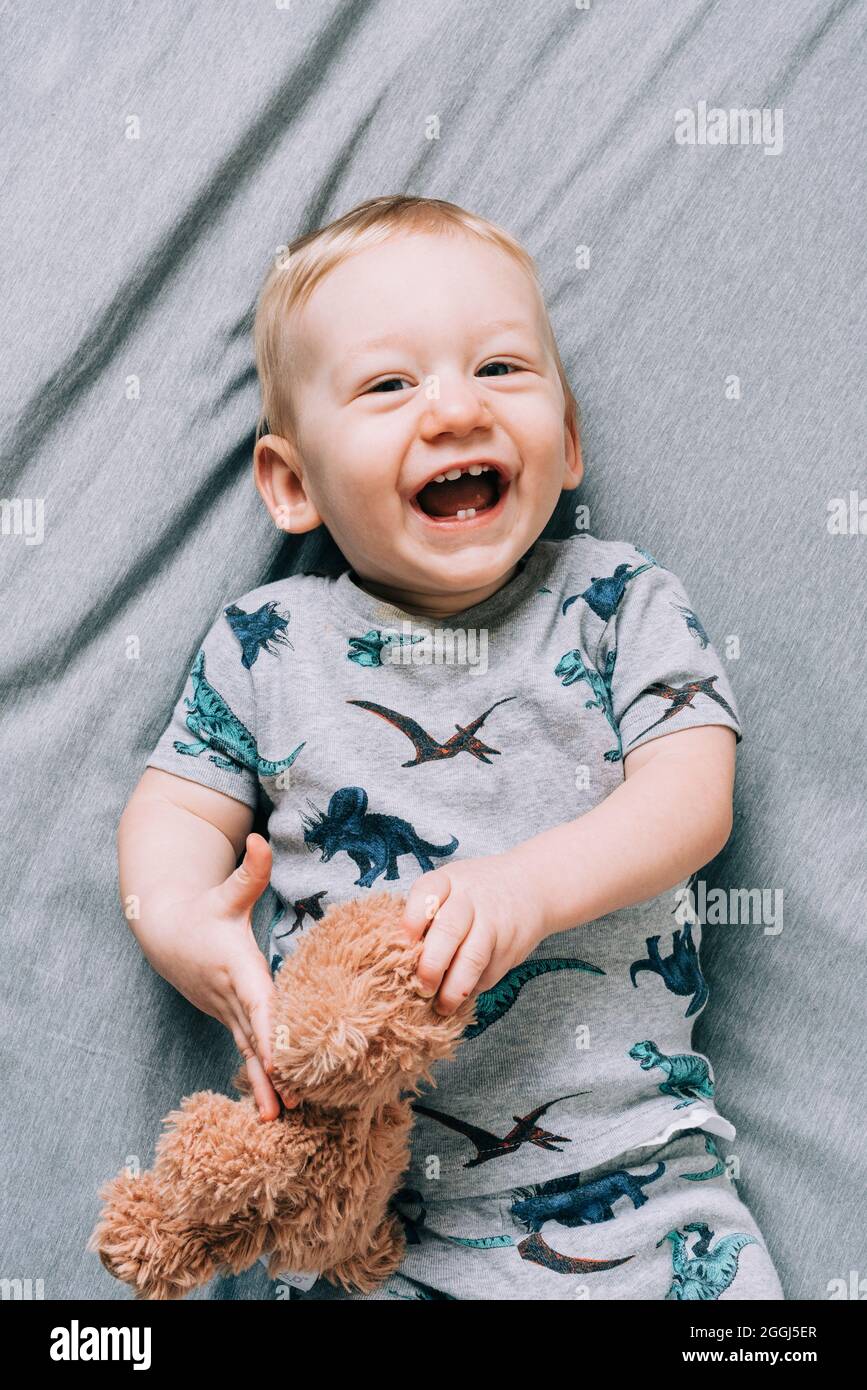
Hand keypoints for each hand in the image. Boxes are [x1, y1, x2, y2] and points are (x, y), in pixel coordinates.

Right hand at [138, 832, 299, 1121]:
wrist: (165, 931)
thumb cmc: (203, 910)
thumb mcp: (227, 891)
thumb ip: (249, 871)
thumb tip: (260, 839)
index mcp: (236, 969)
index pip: (257, 1006)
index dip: (270, 1034)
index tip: (282, 1065)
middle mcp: (232, 997)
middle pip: (254, 1040)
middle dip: (269, 1075)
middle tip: (286, 1110)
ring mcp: (228, 1012)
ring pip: (249, 1052)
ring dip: (263, 1084)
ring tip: (281, 1119)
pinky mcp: (230, 1018)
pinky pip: (247, 1049)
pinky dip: (260, 1075)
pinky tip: (276, 1104)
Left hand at [396, 853, 546, 1013]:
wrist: (533, 885)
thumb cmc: (476, 891)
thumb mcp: (451, 886)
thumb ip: (427, 913)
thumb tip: (397, 957)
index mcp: (447, 880)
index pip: (426, 894)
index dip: (412, 920)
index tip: (402, 945)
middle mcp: (471, 898)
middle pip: (448, 931)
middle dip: (431, 965)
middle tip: (420, 988)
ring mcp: (494, 922)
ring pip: (472, 960)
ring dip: (453, 989)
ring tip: (442, 1007)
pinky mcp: (511, 947)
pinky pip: (488, 974)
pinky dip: (472, 988)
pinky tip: (462, 993)